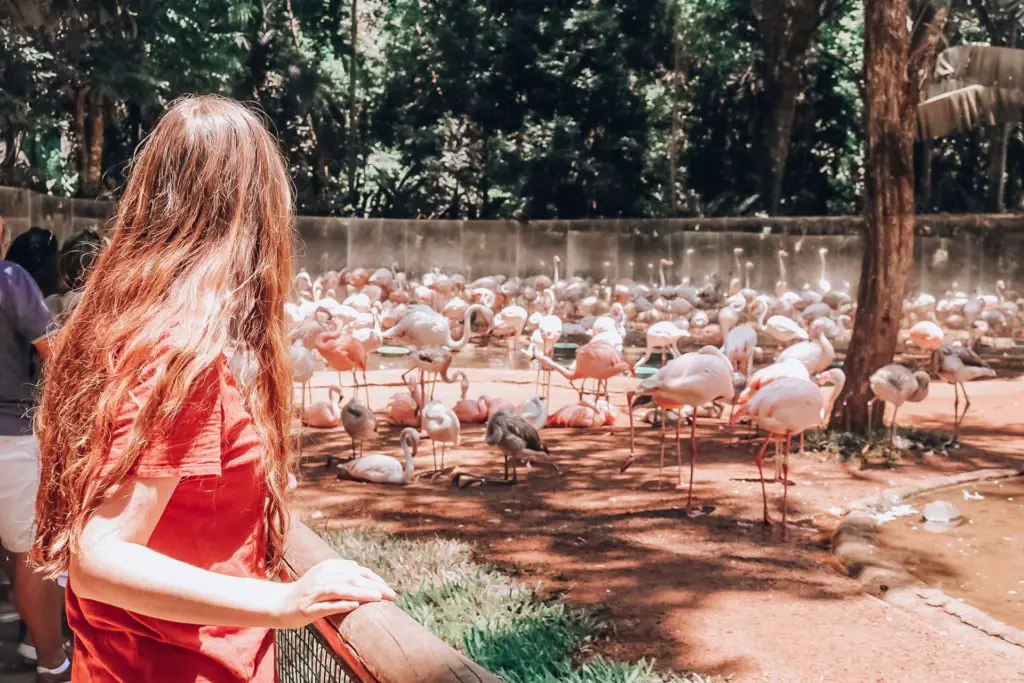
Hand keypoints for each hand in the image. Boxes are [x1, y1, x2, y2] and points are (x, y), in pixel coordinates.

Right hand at [273, 559, 395, 628]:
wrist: (279, 604)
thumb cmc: (307, 592)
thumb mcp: (323, 577)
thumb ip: (340, 573)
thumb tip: (359, 569)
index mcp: (328, 567)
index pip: (357, 571)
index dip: (374, 578)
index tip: (388, 588)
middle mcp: (322, 577)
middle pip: (352, 579)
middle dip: (374, 586)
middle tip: (391, 595)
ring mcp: (314, 592)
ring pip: (340, 590)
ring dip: (361, 592)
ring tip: (377, 597)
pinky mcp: (308, 608)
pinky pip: (326, 605)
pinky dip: (341, 604)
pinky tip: (354, 605)